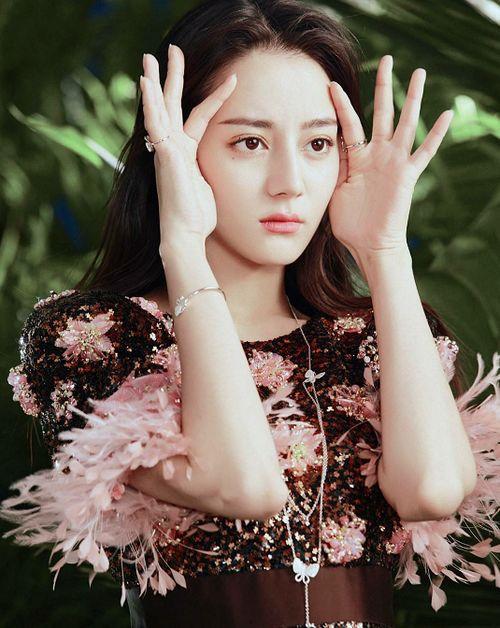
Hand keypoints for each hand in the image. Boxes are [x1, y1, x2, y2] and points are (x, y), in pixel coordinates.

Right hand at [140, 45, 236, 254]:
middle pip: (172, 105)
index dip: (213, 98)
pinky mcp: (164, 155)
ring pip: (159, 109)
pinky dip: (150, 103)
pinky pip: (155, 123)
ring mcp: (166, 151)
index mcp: (187, 154)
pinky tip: (146, 83)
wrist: (186, 234)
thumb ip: (214, 171)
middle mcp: (173, 149)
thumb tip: (234, 170)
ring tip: (151, 57)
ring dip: (156, 82)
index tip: (229, 79)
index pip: (199, 117)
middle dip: (171, 78)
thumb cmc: (199, 217)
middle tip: (171, 51)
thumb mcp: (212, 186)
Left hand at [327, 55, 453, 259]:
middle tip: (386, 59)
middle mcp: (378, 155)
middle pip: (382, 112)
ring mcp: (394, 162)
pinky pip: (424, 152)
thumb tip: (326, 144)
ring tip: (419, 73)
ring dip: (412, 98)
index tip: (330, 84)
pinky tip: (446, 114)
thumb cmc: (350, 222)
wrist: (369, 244)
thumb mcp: (335, 189)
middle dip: (383, 86)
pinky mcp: (407, 175)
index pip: (349, 124)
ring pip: (406, 123)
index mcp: (358, 158)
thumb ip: (335, 166)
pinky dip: (436, 135)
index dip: (341, 105)